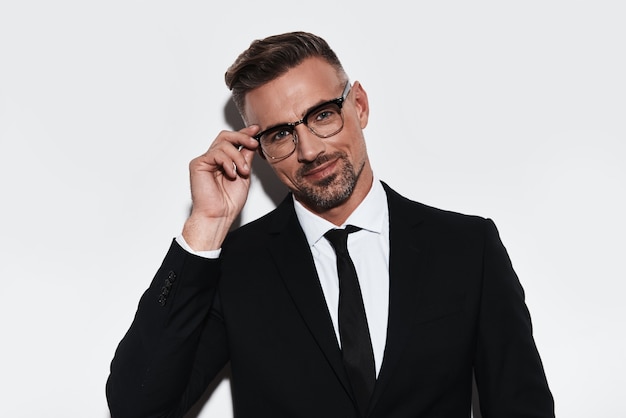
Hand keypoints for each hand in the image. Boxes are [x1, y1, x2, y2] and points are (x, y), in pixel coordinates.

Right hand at [182, 125, 259, 249]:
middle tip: (254, 143)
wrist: (220, 215)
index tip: (256, 129)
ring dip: (237, 157)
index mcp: (224, 161)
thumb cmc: (229, 201)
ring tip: (243, 172)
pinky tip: (231, 173)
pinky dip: (227, 162)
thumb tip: (252, 142)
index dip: (244, 133)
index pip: (232, 141)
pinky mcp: (198, 164)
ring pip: (223, 144)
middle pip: (226, 136)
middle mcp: (213, 159)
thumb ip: (246, 158)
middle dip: (242, 137)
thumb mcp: (244, 175)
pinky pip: (215, 153)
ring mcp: (205, 161)